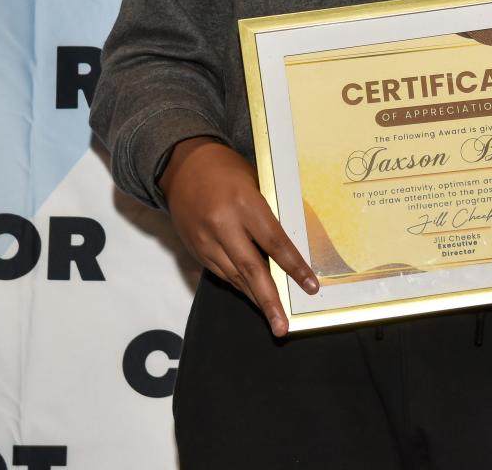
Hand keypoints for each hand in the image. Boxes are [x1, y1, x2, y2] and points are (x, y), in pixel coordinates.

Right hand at [158, 136, 318, 334]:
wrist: (181, 165)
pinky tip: (252, 297)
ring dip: (255, 299)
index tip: (310, 286)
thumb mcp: (253, 181)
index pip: (274, 242)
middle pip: (251, 269)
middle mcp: (223, 225)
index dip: (294, 267)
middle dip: (269, 300)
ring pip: (234, 277)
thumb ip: (266, 212)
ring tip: (273, 320)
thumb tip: (286, 245)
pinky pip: (220, 273)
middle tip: (282, 326)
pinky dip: (239, 286)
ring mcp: (206, 240)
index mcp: (243, 204)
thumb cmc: (225, 169)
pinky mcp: (195, 249)